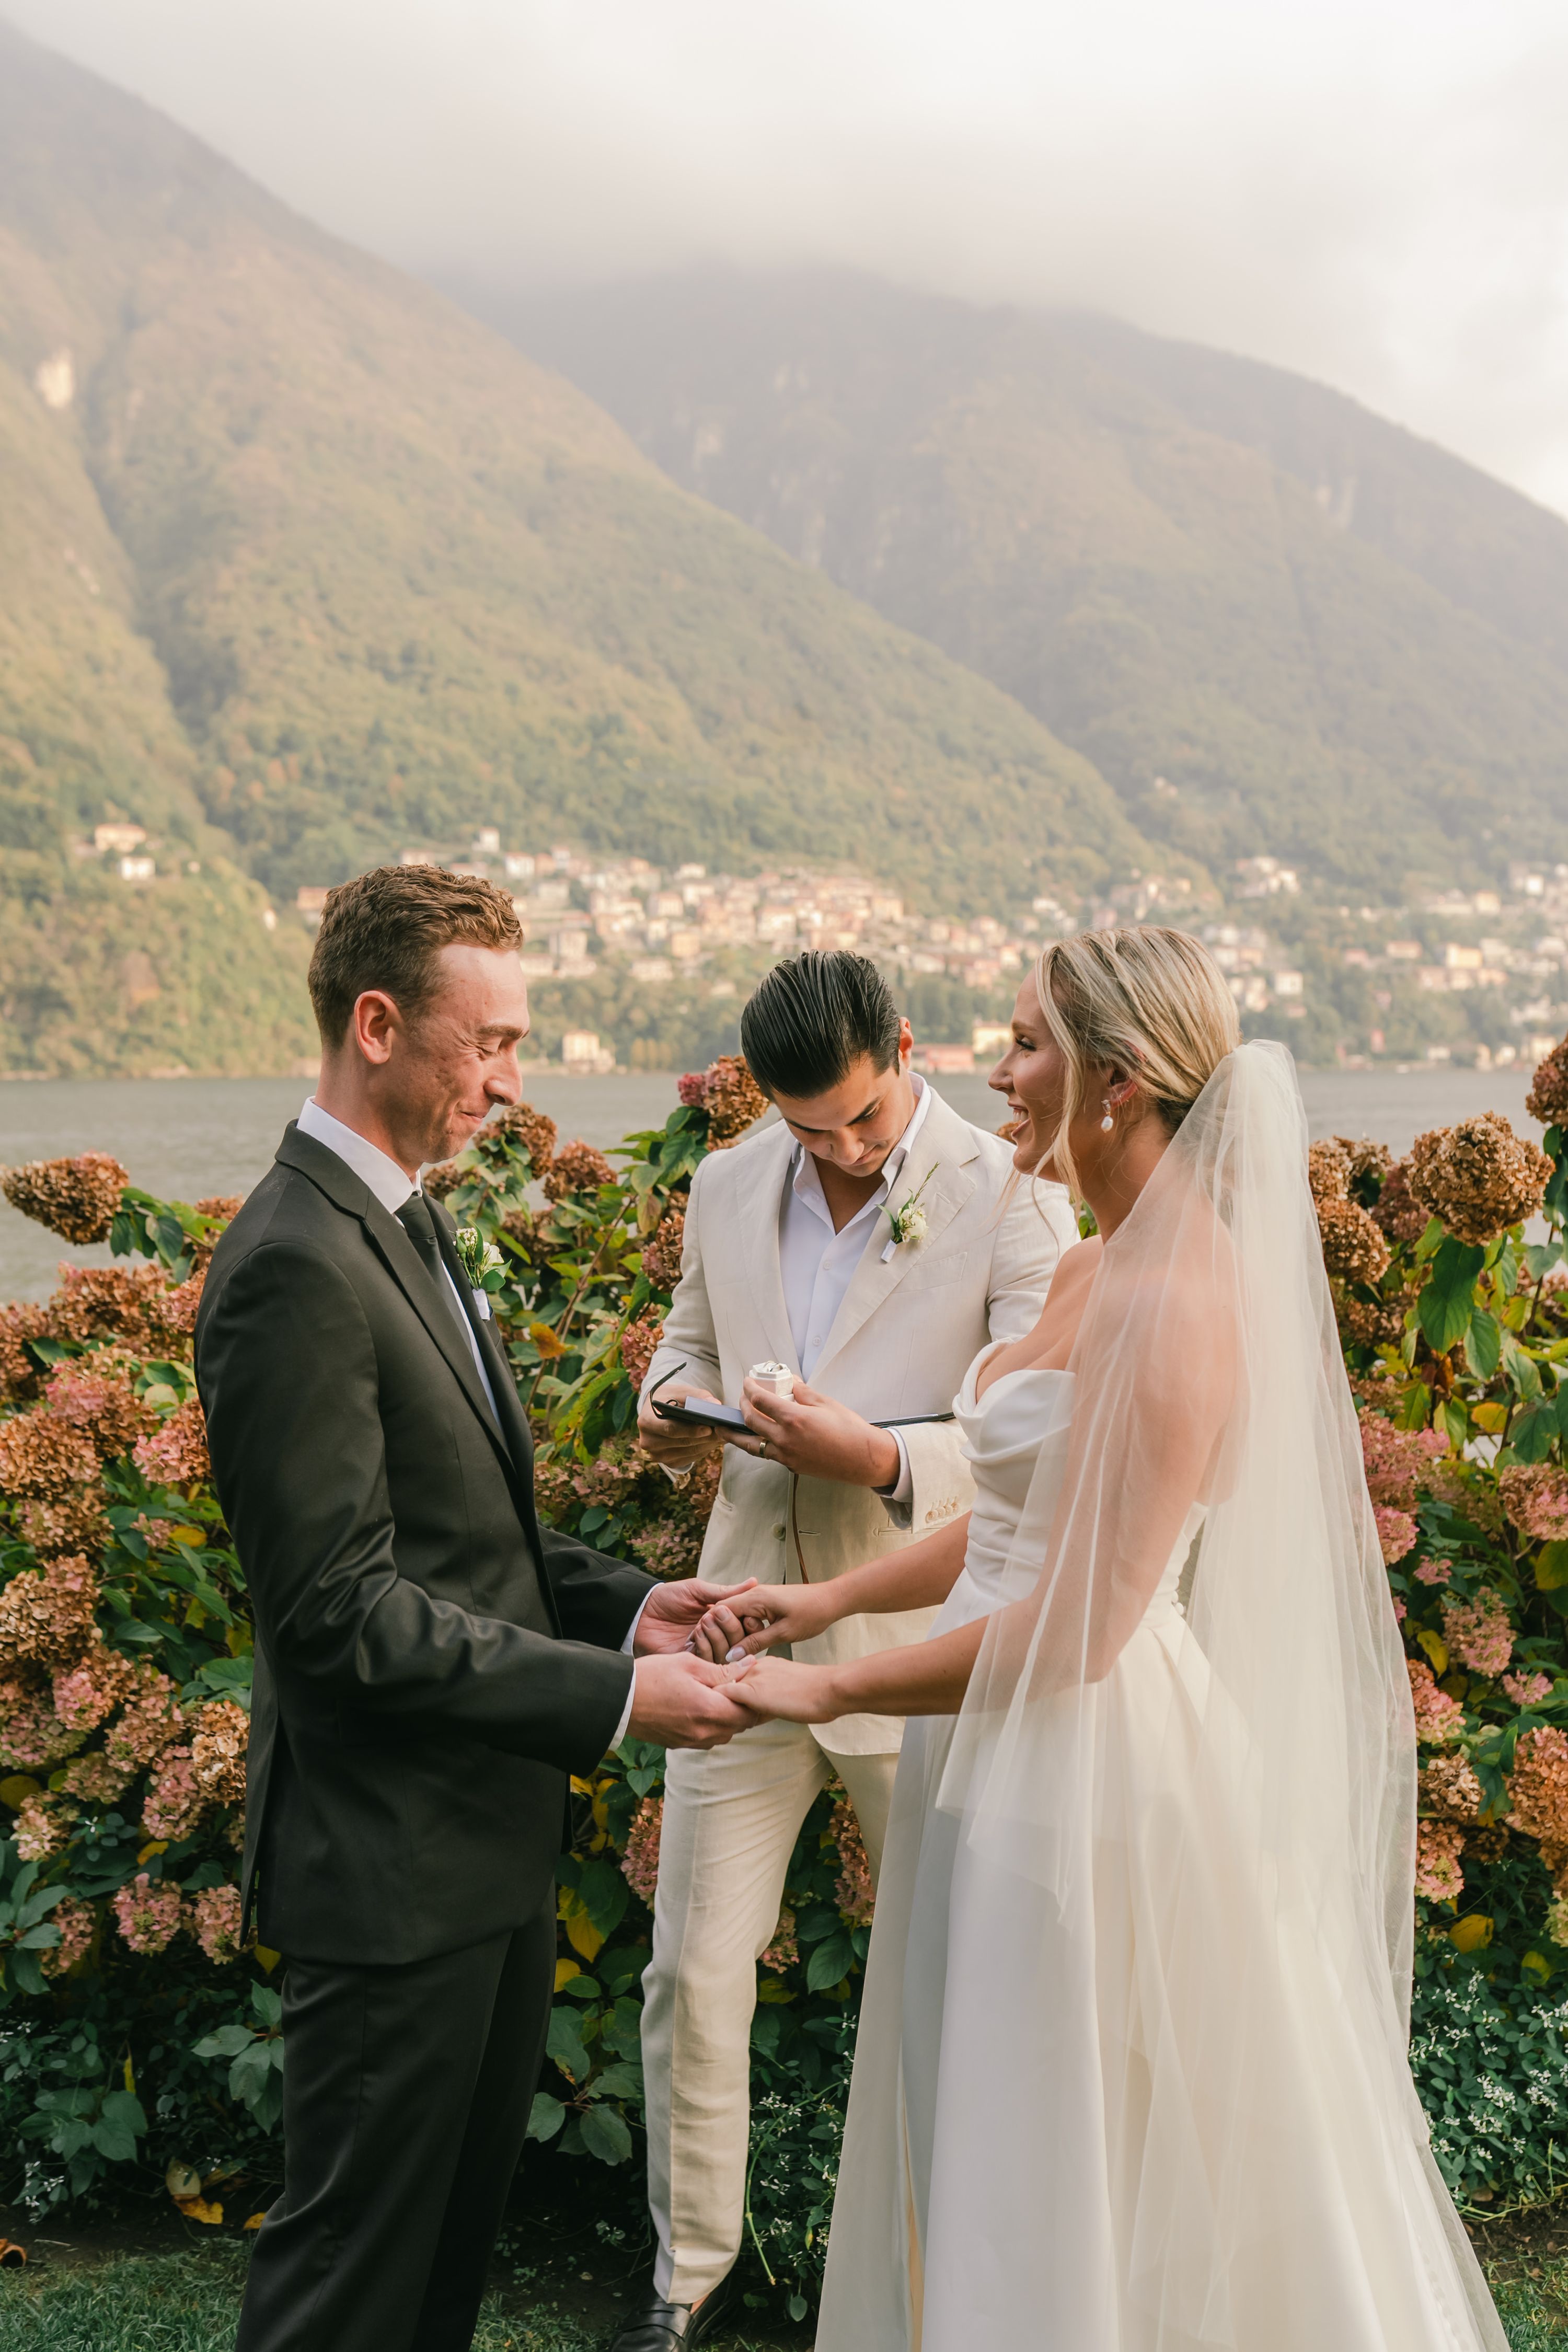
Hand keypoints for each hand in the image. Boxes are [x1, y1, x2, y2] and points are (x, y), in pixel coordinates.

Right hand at [625, 1652, 757, 1748]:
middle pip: (739, 1725)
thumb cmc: (651, 1676)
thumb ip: (722, 1670)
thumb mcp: (688, 1664)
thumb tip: (750, 1666)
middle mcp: (703, 1733)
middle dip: (744, 1707)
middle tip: (739, 1687)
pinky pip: (706, 1738)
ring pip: (724, 1733)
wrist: (617, 1700)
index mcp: (709, 1711)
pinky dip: (711, 1725)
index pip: (749, 1713)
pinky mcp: (679, 1744)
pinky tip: (702, 1707)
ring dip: (728, 1717)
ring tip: (720, 1695)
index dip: (755, 1698)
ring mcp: (690, 1742)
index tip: (753, 1683)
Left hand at [633, 1576, 759, 1656]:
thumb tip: (755, 1582)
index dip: (749, 1620)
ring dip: (718, 1637)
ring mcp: (705, 1650)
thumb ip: (726, 1592)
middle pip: (740, 1641)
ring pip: (727, 1653)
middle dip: (731, 1627)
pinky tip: (695, 1635)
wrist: (641, 1611)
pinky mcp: (691, 1661)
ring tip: (702, 1622)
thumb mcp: (698, 1590)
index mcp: (723, 1619)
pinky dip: (705, 1647)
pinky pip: (708, 1660)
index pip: (747, 1626)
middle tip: (715, 1613)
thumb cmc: (668, 1597)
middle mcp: (717, 1636)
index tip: (745, 1613)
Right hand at [636, 1382, 722, 1469]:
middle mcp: (648, 1441)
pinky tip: (714, 1441)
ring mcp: (657, 1454)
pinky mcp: (667, 1462)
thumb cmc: (670, 1399)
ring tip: (724, 1435)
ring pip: (689, 1452)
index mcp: (646, 1421)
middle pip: (682, 1443)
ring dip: (708, 1444)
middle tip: (725, 1431)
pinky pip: (690, 1458)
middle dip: (705, 1437)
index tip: (708, 1428)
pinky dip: (704, 1450)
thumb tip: (716, 1405)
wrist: (657, 1411)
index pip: (670, 1429)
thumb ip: (698, 1396)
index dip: (690, 1430)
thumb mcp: (680, 1391)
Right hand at [686, 1580, 840, 1663]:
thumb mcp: (783, 1633)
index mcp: (755, 1598)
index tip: (712, 1648)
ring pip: (737, 1617)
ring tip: (740, 1651)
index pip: (721, 1611)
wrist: (832, 1601)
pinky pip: (749, 1617)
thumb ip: (755, 1643)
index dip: (713, 1630)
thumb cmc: (811, 1614)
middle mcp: (754, 1595)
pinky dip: (747, 1630)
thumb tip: (732, 1655)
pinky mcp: (767, 1604)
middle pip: (726, 1614)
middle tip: (727, 1654)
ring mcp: (760, 1599)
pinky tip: (752, 1644)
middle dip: (725, 1634)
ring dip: (737, 1633)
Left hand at [724, 1654, 842, 1725]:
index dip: (732, 1694)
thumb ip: (770, 1699)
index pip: (739, 1678)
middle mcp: (755, 1666)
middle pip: (728, 1683)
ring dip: (721, 1705)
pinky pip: (723, 1696)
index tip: (731, 1708)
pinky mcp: (750, 1691)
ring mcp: (752, 1676)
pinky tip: (721, 1721)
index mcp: (765, 1664)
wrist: (828, 1690)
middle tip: (722, 1718)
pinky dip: (719, 1708)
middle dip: (724, 1700)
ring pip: (722, 1688)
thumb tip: (754, 1716)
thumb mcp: (789, 1690)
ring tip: (722, 1723)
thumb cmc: (817, 1695)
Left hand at [735, 1376, 900, 1489]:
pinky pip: (768, 1454)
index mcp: (794, 1419)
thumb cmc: (850, 1430)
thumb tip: (790, 1383)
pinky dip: (759, 1444)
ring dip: (736, 1434)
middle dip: (742, 1406)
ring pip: (752, 1445)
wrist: (863, 1459)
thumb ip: (803, 1392)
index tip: (747, 1381)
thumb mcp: (826, 1403)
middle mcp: (785, 1439)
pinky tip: (758, 1438)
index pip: (760, 1400)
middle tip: (742, 1397)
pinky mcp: (792, 1466)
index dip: (749, 1388)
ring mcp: (787, 1456)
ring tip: (724, 1429)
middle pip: (751, 1421)